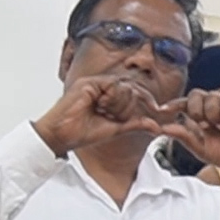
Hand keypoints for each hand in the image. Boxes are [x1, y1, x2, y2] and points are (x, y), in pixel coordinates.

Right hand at [33, 75, 161, 155]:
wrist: (61, 136)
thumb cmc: (82, 133)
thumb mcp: (116, 129)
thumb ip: (136, 124)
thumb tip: (157, 127)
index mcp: (108, 96)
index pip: (135, 91)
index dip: (147, 99)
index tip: (157, 109)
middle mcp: (102, 87)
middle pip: (133, 89)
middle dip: (128, 107)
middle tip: (113, 116)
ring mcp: (95, 83)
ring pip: (125, 87)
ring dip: (119, 104)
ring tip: (104, 112)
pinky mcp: (88, 83)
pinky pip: (113, 85)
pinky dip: (111, 98)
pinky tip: (100, 106)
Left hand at [154, 89, 219, 186]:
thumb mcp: (201, 149)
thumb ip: (183, 137)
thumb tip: (162, 128)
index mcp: (201, 120)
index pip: (185, 104)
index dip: (174, 104)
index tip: (163, 110)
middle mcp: (213, 111)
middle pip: (197, 94)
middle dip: (196, 107)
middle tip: (201, 121)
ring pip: (213, 96)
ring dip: (213, 112)